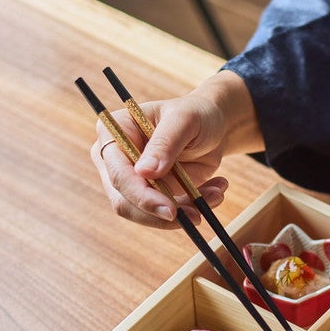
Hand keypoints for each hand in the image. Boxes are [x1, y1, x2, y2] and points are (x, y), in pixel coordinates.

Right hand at [90, 70, 260, 228]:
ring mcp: (132, 181)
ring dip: (184, 213)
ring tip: (216, 194)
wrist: (213, 127)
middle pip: (125, 201)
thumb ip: (165, 143)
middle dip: (161, 215)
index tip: (171, 210)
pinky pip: (168, 216)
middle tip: (196, 216)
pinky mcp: (152, 196)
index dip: (141, 196)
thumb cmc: (195, 114)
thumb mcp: (184, 120)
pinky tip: (216, 192)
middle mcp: (116, 160)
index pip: (118, 173)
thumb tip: (144, 172)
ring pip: (146, 215)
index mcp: (113, 132)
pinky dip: (194, 210)